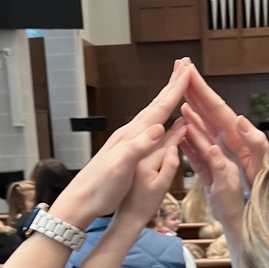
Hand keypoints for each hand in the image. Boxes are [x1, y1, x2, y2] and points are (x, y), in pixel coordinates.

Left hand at [52, 58, 191, 226]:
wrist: (81, 200)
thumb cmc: (101, 188)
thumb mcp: (121, 169)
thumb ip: (139, 147)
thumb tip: (158, 127)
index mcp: (132, 137)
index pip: (159, 109)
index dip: (174, 91)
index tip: (187, 72)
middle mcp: (129, 134)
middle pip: (155, 105)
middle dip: (170, 87)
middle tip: (183, 67)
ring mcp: (126, 141)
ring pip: (151, 114)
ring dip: (165, 100)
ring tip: (175, 87)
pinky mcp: (125, 150)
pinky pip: (146, 128)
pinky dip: (158, 118)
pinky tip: (159, 120)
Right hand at [183, 64, 267, 185]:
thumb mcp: (265, 163)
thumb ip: (255, 142)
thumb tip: (240, 120)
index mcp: (240, 136)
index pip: (217, 107)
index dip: (202, 88)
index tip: (190, 70)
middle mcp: (231, 140)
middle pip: (208, 111)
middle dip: (195, 90)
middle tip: (181, 71)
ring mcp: (224, 152)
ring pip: (203, 126)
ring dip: (191, 110)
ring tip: (179, 95)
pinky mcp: (218, 167)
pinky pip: (200, 148)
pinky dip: (190, 136)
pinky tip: (182, 128)